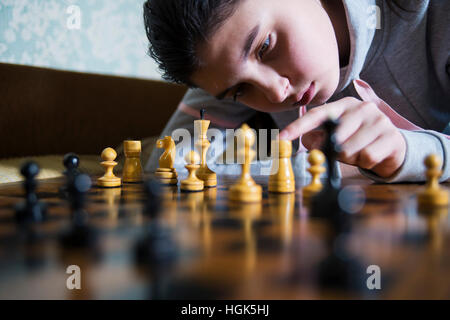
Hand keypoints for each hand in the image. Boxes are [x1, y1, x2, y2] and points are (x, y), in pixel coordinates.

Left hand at [279, 97, 406, 177]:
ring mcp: (378, 120)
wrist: (393, 147)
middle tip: (345, 153)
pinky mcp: (390, 135)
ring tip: (360, 152)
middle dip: (334, 152)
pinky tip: (372, 155)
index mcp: (343, 105)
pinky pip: (366, 157)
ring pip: (349, 150)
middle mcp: (360, 108)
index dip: (297, 128)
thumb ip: (319, 138)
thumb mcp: (337, 137)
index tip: (281, 139)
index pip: (316, 115)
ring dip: (351, 159)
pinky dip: (365, 163)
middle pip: (333, 137)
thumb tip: (306, 141)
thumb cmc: (359, 141)